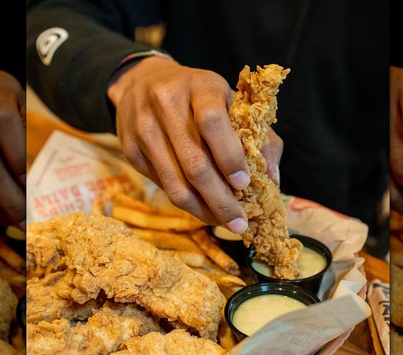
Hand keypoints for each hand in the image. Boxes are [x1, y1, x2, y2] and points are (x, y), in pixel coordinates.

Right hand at [108, 56, 263, 232]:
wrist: (142, 83)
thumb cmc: (199, 96)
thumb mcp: (230, 101)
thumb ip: (259, 136)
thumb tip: (271, 180)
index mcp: (199, 86)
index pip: (212, 122)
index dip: (229, 156)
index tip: (244, 184)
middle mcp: (166, 104)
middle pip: (194, 163)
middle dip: (221, 199)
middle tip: (240, 222)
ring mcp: (144, 128)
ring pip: (175, 182)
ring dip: (203, 210)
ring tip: (224, 222)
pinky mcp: (130, 150)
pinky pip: (162, 185)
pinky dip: (186, 203)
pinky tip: (203, 209)